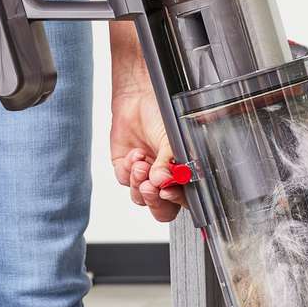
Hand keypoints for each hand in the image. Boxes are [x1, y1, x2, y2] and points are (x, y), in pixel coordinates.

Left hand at [110, 86, 185, 222]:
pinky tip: (135, 153)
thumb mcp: (171, 138)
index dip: (175, 201)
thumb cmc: (160, 114)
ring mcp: (144, 176)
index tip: (168, 190)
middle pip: (161, 208)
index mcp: (182, 175)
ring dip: (139, 182)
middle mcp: (164, 179)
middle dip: (154, 199)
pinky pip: (125, 181)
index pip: (183, 200)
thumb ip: (168, 161)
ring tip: (141, 163)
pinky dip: (128, 169)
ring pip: (140, 198)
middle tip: (151, 185)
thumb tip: (163, 180)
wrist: (137, 98)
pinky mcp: (125, 170)